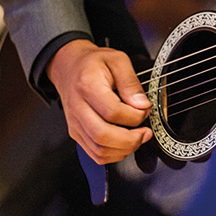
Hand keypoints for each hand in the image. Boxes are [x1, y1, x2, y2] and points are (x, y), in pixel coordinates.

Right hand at [47, 39, 151, 163]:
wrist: (69, 67)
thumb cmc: (93, 63)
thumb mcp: (118, 60)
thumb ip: (131, 82)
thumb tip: (142, 105)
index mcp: (87, 86)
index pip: (112, 112)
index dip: (134, 116)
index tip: (145, 110)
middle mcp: (78, 108)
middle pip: (103, 136)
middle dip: (131, 140)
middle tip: (145, 132)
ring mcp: (75, 124)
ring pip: (99, 150)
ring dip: (124, 149)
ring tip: (138, 137)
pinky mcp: (76, 134)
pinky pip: (95, 154)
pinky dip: (114, 154)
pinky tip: (125, 143)